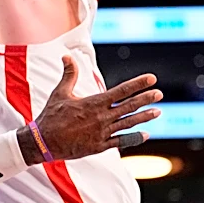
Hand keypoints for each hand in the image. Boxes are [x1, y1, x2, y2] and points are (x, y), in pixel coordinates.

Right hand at [27, 56, 161, 162]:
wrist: (44, 142)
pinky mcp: (99, 146)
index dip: (138, 84)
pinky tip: (145, 134)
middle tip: (159, 94)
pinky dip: (134, 138)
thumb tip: (66, 56)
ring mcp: (102, 133)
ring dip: (144, 117)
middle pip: (129, 106)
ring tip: (158, 112)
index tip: (152, 79)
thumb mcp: (60, 92)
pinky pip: (121, 141)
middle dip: (146, 99)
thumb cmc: (51, 116)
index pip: (121, 91)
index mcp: (94, 103)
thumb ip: (68, 74)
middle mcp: (101, 118)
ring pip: (128, 124)